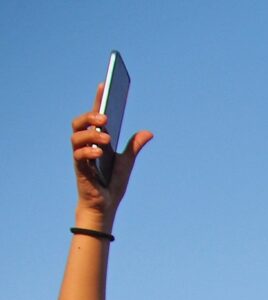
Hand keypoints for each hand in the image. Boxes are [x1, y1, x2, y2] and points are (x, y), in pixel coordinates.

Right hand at [70, 86, 152, 229]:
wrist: (105, 206)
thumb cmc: (112, 184)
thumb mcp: (127, 162)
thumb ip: (134, 147)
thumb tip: (148, 132)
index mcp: (97, 140)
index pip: (95, 116)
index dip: (98, 99)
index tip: (104, 83)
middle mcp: (86, 145)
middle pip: (79, 122)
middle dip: (90, 115)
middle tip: (106, 117)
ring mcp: (81, 157)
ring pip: (76, 136)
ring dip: (91, 134)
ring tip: (107, 137)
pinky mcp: (80, 170)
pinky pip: (79, 156)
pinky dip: (88, 152)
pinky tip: (100, 153)